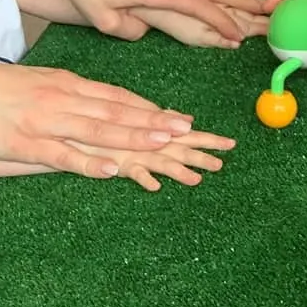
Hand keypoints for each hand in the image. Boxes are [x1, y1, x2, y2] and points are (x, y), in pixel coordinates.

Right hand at [0, 56, 196, 177]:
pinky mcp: (26, 143)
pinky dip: (88, 161)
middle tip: (187, 128)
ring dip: (133, 135)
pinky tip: (110, 168)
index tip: (179, 117)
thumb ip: (68, 93)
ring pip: (98, 129)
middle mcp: (66, 100)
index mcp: (69, 86)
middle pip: (118, 111)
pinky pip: (63, 154)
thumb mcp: (40, 83)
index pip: (118, 97)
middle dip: (154, 120)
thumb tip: (94, 99)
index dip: (150, 108)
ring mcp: (48, 121)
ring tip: (164, 142)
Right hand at [73, 129, 235, 189]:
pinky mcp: (117, 163)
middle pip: (182, 148)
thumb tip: (186, 120)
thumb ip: (160, 123)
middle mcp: (150, 142)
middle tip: (226, 157)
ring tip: (198, 180)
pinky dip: (143, 178)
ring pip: (162, 162)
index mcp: (157, 134)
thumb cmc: (106, 129)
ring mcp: (135, 152)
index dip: (209, 139)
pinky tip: (155, 187)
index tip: (231, 143)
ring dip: (180, 171)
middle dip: (205, 151)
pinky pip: (132, 172)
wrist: (75, 125)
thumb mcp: (136, 125)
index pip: (188, 136)